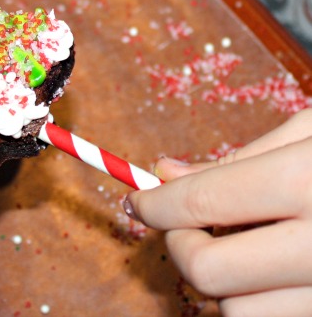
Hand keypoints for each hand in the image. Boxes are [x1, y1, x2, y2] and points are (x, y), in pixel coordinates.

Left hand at [125, 108, 311, 315]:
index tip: (136, 200)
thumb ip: (239, 157)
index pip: (200, 203)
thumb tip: (166, 172)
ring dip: (221, 279)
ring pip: (237, 310)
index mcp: (306, 183)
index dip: (154, 203)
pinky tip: (271, 263)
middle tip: (187, 222)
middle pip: (207, 270)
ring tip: (243, 243)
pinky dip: (256, 294)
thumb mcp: (311, 130)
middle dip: (180, 243)